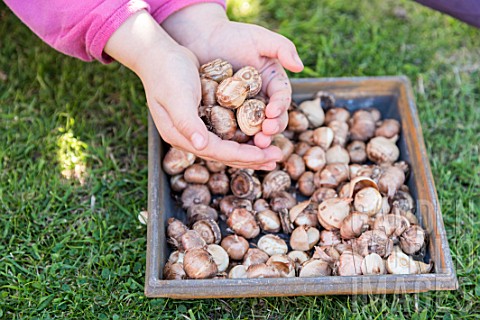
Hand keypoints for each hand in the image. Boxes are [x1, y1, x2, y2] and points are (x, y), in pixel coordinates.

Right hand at [105, 11, 280, 168]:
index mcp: (181, 136)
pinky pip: (227, 131)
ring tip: (272, 151)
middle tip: (277, 157)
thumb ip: (187, 122)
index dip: (242, 155)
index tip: (265, 155)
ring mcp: (196, 127)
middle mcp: (190, 135)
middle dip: (252, 157)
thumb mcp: (176, 96)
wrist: (158, 54)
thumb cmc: (166, 73)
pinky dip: (243, 134)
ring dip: (251, 148)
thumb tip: (201, 146)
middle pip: (224, 154)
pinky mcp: (203, 116)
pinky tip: (258, 133)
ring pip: (228, 145)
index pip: (217, 152)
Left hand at [162, 4, 303, 147]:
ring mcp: (244, 109)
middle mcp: (262, 99)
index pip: (281, 98)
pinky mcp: (227, 115)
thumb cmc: (232, 35)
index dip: (279, 107)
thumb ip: (282, 47)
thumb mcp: (259, 38)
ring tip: (255, 145)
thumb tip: (299, 66)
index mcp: (273, 82)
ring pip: (255, 128)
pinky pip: (234, 129)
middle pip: (272, 119)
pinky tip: (234, 146)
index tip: (272, 112)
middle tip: (265, 135)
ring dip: (257, 139)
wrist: (202, 39)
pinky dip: (237, 139)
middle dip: (271, 128)